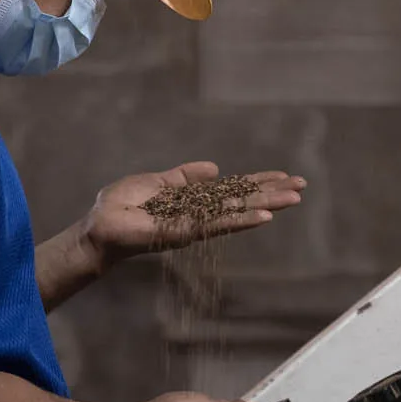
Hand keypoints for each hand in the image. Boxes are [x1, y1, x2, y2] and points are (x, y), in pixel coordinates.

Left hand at [82, 162, 305, 265]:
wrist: (98, 227)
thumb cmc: (121, 206)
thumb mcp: (156, 181)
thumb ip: (184, 176)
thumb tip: (214, 168)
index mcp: (194, 200)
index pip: (233, 189)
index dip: (258, 182)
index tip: (285, 176)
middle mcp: (200, 214)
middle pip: (243, 201)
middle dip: (272, 193)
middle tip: (302, 187)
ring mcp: (195, 225)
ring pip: (237, 213)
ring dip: (266, 206)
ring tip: (293, 199)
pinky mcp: (184, 233)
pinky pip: (217, 225)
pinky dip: (241, 220)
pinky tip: (264, 217)